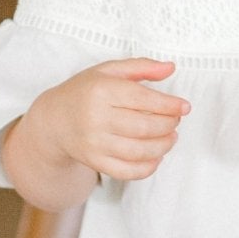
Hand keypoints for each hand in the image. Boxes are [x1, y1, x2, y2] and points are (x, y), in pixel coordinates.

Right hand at [19, 58, 189, 184]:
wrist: (54, 120)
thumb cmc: (85, 91)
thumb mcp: (109, 70)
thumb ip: (141, 66)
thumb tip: (170, 67)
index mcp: (101, 91)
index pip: (144, 100)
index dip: (170, 105)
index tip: (184, 107)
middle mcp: (96, 118)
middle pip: (145, 127)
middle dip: (169, 125)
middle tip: (175, 121)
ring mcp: (94, 143)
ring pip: (139, 151)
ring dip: (163, 146)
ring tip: (170, 137)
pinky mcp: (94, 162)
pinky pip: (127, 171)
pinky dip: (147, 168)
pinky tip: (156, 156)